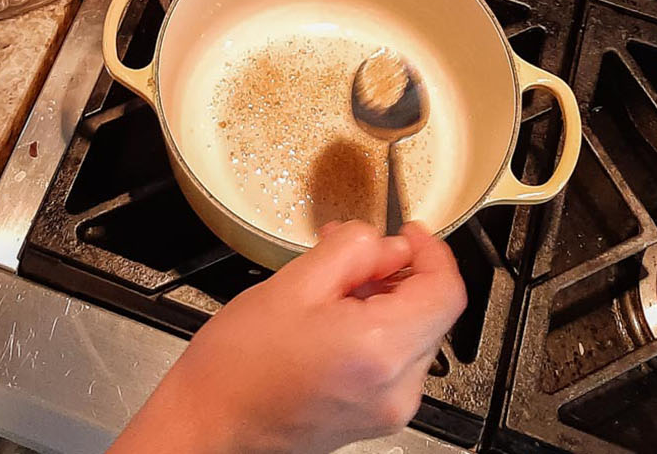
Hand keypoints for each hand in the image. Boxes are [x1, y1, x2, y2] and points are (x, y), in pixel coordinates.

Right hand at [109, 221, 465, 453]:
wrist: (210, 422)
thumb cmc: (238, 364)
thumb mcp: (292, 284)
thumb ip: (351, 253)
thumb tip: (387, 245)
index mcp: (379, 349)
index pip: (446, 291)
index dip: (432, 253)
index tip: (411, 234)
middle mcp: (396, 388)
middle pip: (430, 314)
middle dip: (396, 274)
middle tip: (351, 252)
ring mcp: (388, 408)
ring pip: (412, 337)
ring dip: (384, 302)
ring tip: (329, 287)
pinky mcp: (374, 418)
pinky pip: (394, 362)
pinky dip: (374, 332)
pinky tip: (332, 319)